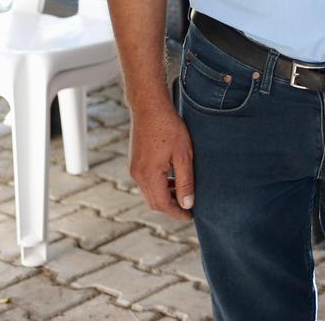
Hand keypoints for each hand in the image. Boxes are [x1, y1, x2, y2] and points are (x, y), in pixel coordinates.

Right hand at [129, 102, 195, 219]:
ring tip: (184, 194)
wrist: (149, 107)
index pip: (163, 205)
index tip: (191, 217)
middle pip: (154, 202)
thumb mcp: (183, 154)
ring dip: (165, 197)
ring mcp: (134, 169)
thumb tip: (187, 204)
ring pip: (150, 193)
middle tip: (189, 209)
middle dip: (171, 208)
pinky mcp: (134, 162)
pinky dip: (159, 186)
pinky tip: (173, 180)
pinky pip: (146, 182)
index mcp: (149, 175)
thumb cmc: (169, 127)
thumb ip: (185, 181)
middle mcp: (137, 175)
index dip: (177, 213)